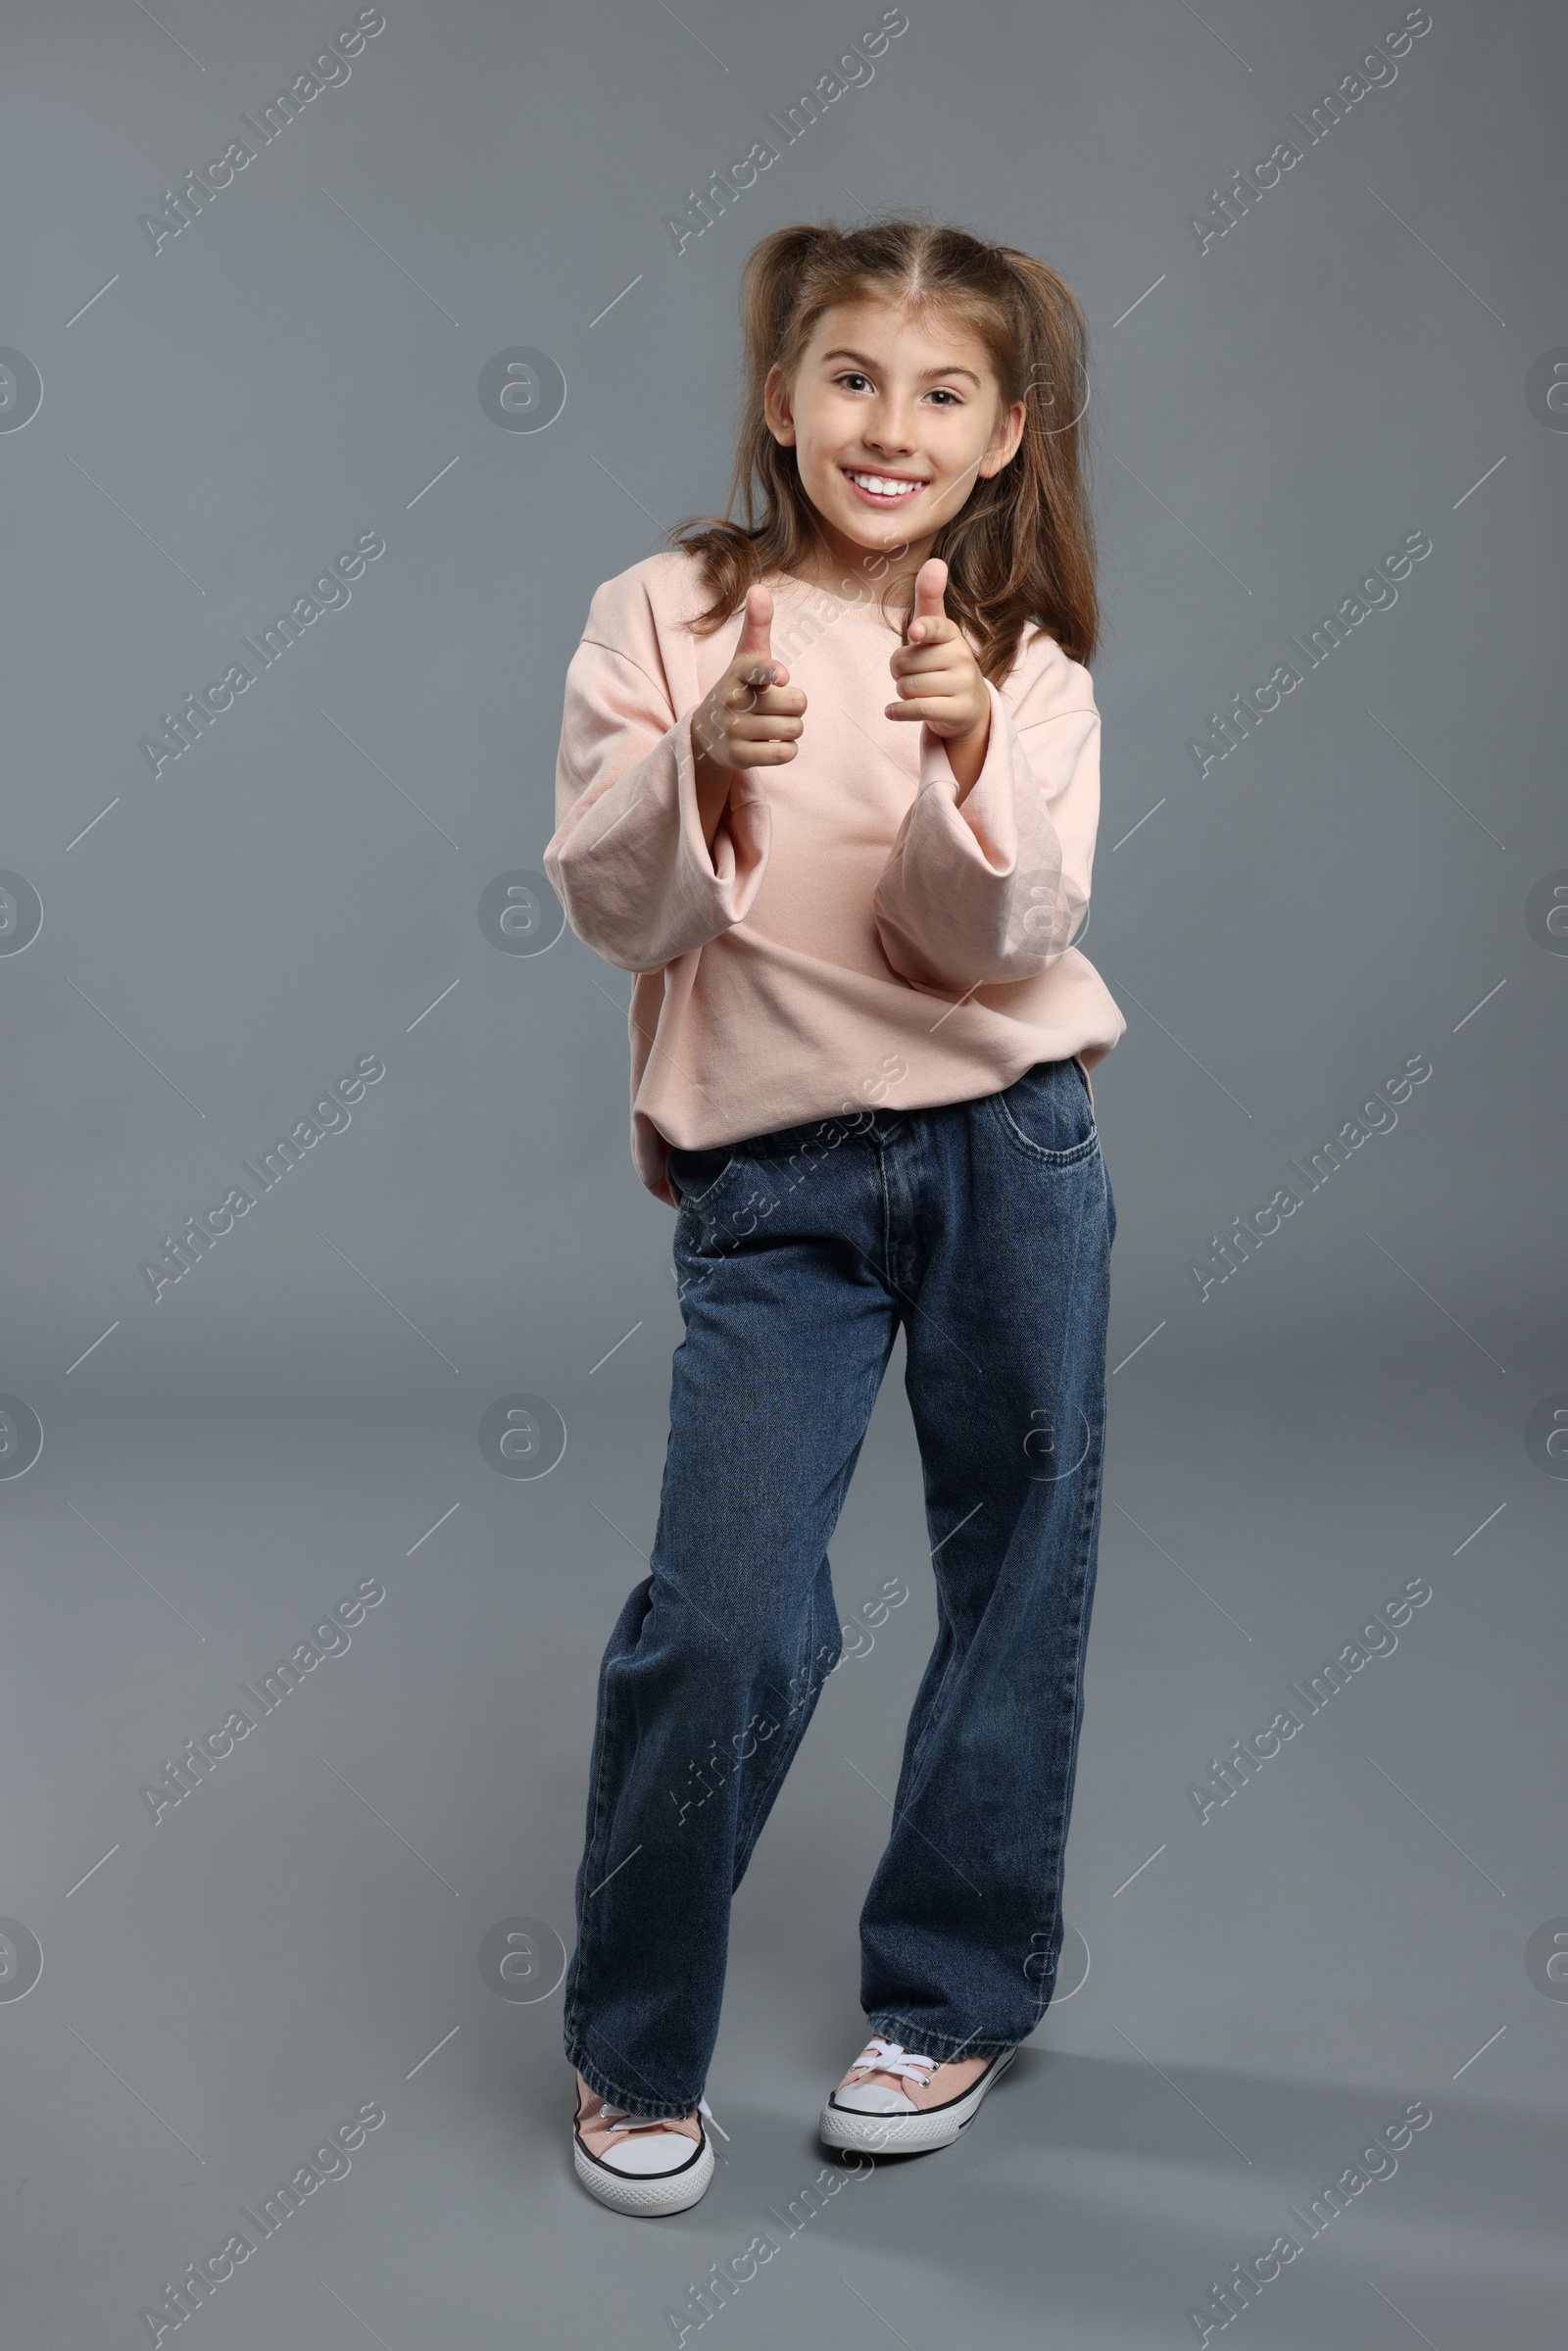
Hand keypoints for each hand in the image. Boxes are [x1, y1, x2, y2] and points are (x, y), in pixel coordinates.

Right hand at [692, 586, 806, 842]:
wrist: (706, 733)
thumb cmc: (739, 687)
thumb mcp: (745, 657)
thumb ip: (757, 625)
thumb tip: (758, 587)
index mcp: (739, 673)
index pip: (757, 669)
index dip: (771, 672)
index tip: (781, 676)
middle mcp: (734, 701)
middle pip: (797, 703)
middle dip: (795, 705)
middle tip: (775, 705)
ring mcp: (734, 731)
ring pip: (794, 729)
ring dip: (791, 729)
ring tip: (771, 725)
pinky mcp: (739, 757)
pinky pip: (785, 754)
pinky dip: (786, 750)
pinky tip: (769, 743)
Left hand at [886, 558, 989, 787]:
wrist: (968, 706)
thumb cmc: (941, 662)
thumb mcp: (935, 630)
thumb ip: (929, 598)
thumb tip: (936, 561)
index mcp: (951, 633)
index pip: (934, 626)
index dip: (922, 630)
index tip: (915, 633)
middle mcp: (962, 656)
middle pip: (905, 663)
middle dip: (898, 672)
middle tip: (913, 674)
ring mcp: (964, 684)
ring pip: (908, 687)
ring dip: (902, 693)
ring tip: (917, 691)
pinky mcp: (959, 711)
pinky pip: (918, 709)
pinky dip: (899, 712)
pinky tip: (892, 711)